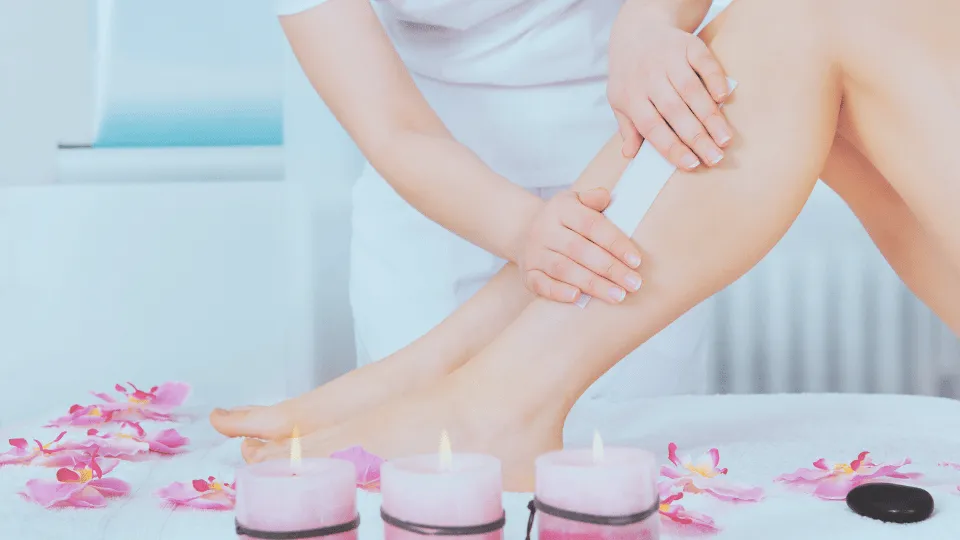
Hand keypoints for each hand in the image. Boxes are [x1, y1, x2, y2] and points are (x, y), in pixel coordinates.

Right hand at [517, 188, 642, 303]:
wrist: (525, 231)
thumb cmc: (565, 220)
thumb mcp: (577, 202)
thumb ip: (593, 199)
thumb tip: (606, 197)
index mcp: (561, 209)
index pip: (592, 225)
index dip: (615, 243)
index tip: (636, 261)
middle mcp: (544, 229)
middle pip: (580, 250)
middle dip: (609, 268)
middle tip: (633, 284)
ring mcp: (534, 253)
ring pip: (564, 269)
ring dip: (592, 284)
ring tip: (617, 296)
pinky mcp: (527, 273)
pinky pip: (540, 284)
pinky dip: (557, 292)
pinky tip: (578, 298)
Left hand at [608, 8, 731, 167]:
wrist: (638, 30)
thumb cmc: (631, 75)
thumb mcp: (620, 100)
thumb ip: (628, 128)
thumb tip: (629, 155)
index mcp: (629, 95)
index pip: (651, 126)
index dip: (671, 146)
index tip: (691, 164)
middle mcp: (648, 77)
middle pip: (674, 111)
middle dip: (696, 137)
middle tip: (715, 157)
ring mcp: (668, 59)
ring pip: (691, 90)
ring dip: (710, 116)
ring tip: (724, 139)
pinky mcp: (686, 44)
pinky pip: (703, 63)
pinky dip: (715, 79)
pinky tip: (725, 98)